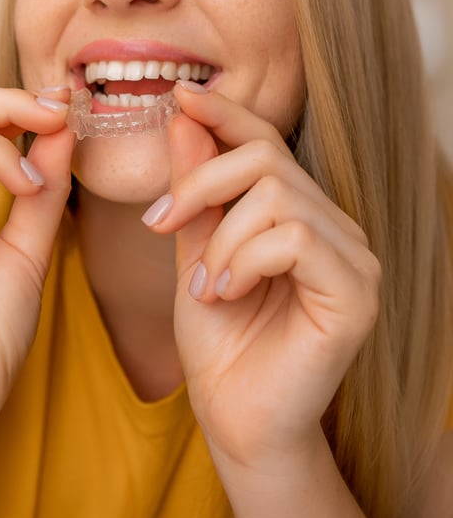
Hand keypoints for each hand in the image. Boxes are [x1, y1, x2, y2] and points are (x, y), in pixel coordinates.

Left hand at [146, 84, 380, 476]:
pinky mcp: (357, 292)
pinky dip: (244, 260)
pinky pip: (294, 238)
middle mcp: (335, 226)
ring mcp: (354, 258)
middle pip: (266, 157)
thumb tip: (184, 116)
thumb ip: (195, 189)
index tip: (179, 96)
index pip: (266, 140)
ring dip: (221, 238)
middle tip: (160, 223)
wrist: (237, 421)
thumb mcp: (194, 251)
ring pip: (276, 196)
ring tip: (206, 285)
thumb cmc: (218, 341)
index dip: (224, 113)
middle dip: (201, 182)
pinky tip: (227, 294)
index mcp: (300, 212)